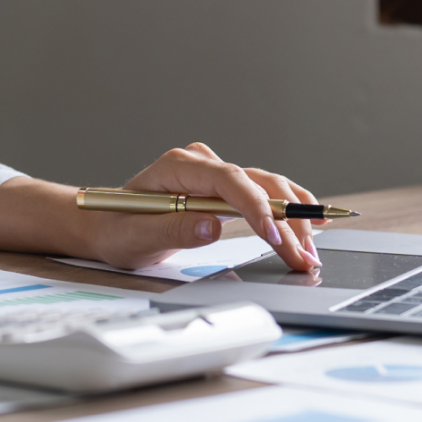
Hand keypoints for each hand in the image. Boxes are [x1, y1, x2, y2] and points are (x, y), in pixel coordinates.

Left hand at [104, 144, 323, 272]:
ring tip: (312, 249)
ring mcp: (215, 175)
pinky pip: (264, 194)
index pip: (227, 179)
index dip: (256, 206)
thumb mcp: (136, 237)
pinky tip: (312, 220)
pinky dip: (289, 209)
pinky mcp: (225, 190)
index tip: (274, 235)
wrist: (108, 224)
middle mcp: (202, 164)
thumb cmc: (117, 229)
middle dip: (285, 220)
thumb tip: (211, 226)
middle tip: (303, 256)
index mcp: (178, 167)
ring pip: (266, 187)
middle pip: (255, 184)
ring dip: (294, 217)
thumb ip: (172, 231)